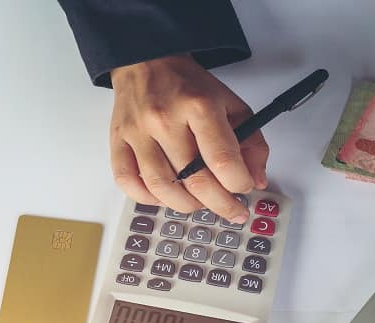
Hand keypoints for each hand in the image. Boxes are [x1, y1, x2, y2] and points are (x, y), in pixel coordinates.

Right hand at [109, 54, 268, 222]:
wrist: (145, 62)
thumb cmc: (187, 86)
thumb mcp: (229, 103)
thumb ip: (250, 141)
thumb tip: (256, 179)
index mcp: (198, 105)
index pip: (222, 159)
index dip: (239, 183)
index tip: (245, 188)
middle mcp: (165, 119)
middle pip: (194, 180)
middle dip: (220, 204)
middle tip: (232, 210)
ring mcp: (138, 132)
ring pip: (161, 188)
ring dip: (186, 205)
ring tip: (199, 203)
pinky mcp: (118, 141)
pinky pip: (128, 182)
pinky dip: (147, 198)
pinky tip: (164, 197)